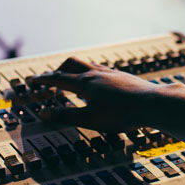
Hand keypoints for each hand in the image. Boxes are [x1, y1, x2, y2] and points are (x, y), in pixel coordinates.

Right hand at [28, 57, 184, 132]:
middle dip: (56, 70)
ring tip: (71, 77)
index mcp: (84, 83)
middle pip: (70, 64)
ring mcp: (110, 73)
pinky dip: (90, 72)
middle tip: (48, 78)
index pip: (57, 78)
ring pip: (86, 65)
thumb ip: (66, 116)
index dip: (42, 80)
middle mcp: (96, 73)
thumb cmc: (122, 114)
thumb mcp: (90, 120)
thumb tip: (43, 113)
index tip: (31, 80)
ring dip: (74, 69)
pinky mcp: (122, 76)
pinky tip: (97, 82)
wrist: (153, 104)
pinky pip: (100, 69)